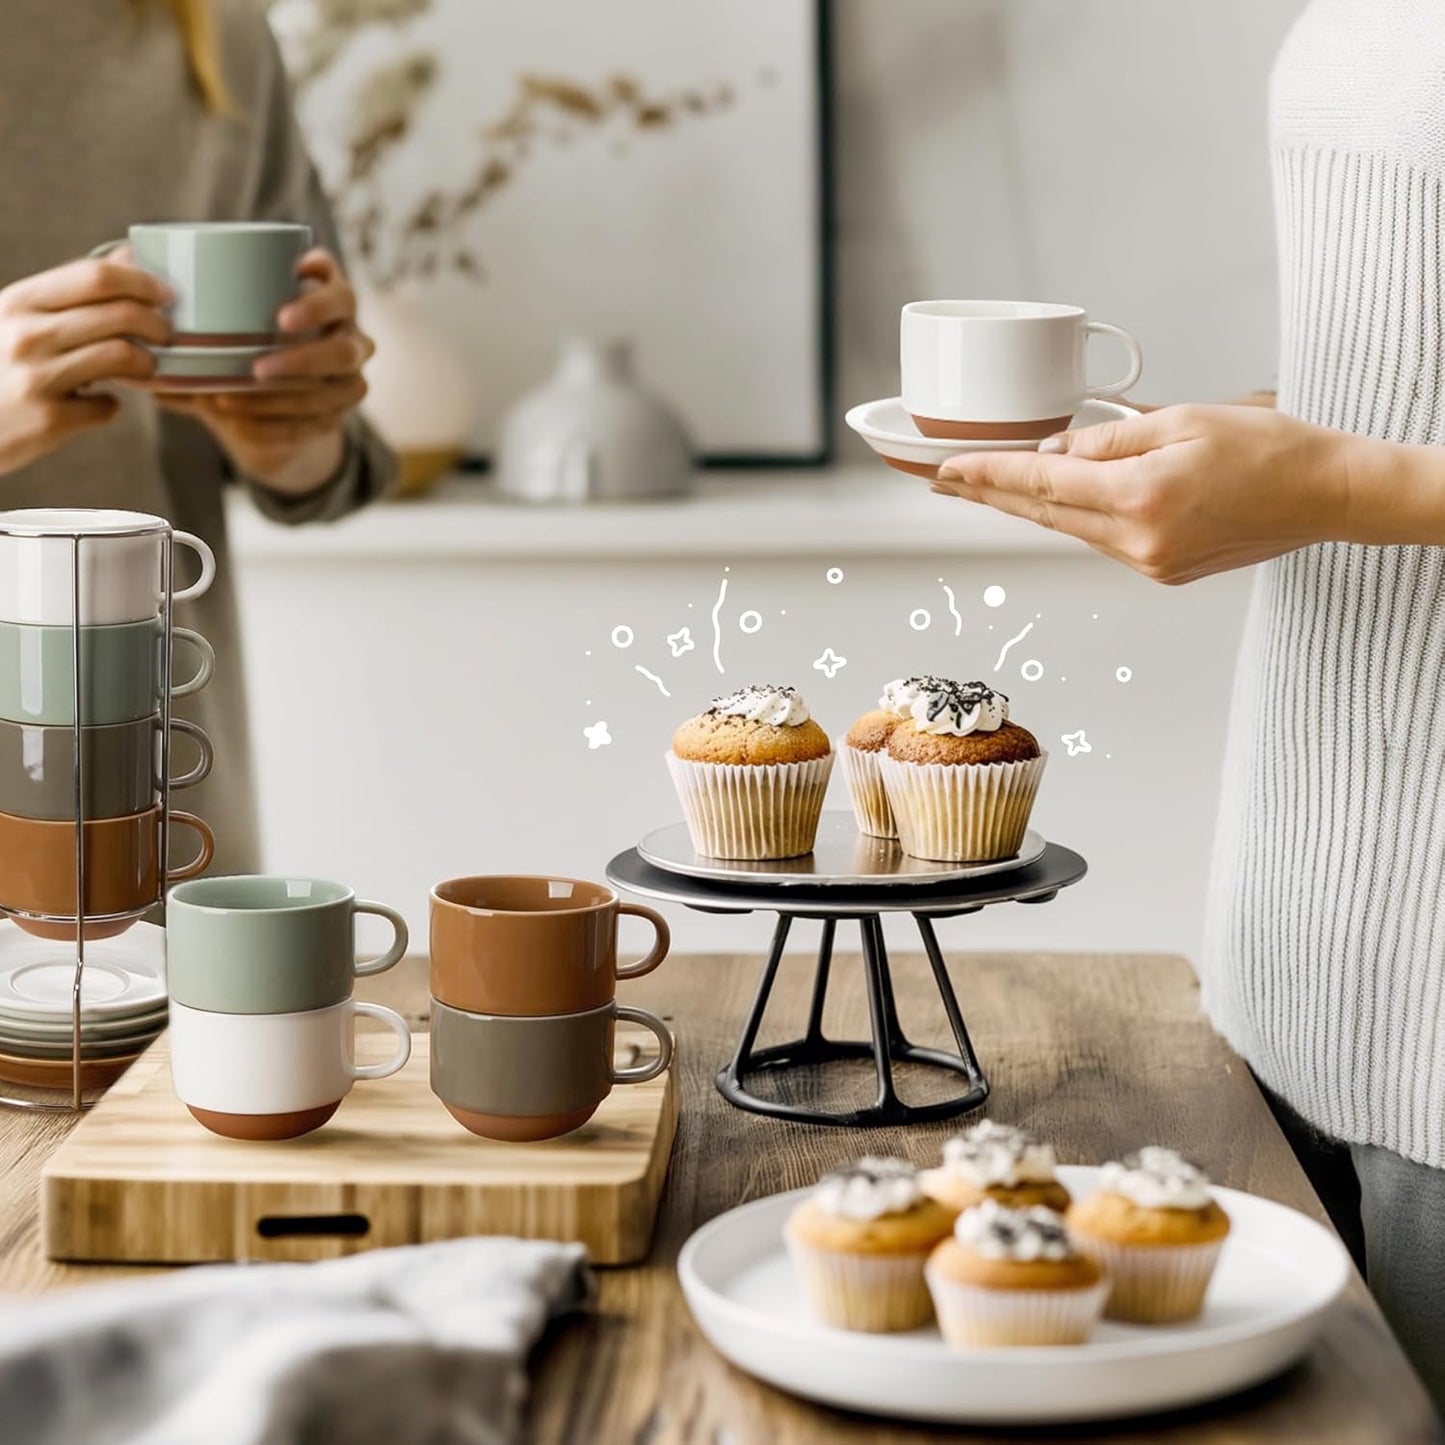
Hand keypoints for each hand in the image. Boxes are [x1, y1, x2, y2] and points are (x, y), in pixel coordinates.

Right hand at [0, 257, 169, 473]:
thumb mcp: (20, 316)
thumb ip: (73, 290)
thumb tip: (128, 255)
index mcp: (19, 301)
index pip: (95, 276)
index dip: (142, 282)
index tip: (166, 294)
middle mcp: (26, 335)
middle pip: (119, 315)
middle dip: (157, 324)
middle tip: (167, 335)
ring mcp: (37, 377)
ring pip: (121, 356)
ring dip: (146, 363)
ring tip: (144, 367)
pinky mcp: (49, 419)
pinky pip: (106, 406)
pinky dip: (110, 405)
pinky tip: (100, 402)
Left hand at [158, 249, 371, 495]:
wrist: (261, 412)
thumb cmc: (236, 348)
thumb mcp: (218, 325)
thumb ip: (185, 306)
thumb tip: (126, 282)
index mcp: (325, 302)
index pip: (338, 290)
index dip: (319, 295)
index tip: (283, 307)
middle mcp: (347, 337)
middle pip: (349, 345)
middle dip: (306, 356)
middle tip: (258, 366)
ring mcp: (349, 378)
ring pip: (339, 388)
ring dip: (287, 395)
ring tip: (235, 397)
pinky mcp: (339, 415)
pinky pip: (320, 422)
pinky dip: (279, 423)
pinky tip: (242, 422)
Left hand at [931, 404, 1349, 584]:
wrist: (1326, 495)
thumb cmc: (1270, 449)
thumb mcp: (1183, 420)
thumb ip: (1111, 440)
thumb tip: (1056, 452)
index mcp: (1140, 499)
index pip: (1041, 485)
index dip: (987, 475)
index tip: (947, 467)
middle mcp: (1138, 542)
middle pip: (1044, 514)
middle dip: (990, 495)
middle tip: (943, 480)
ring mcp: (1150, 564)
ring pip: (1072, 528)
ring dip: (1031, 505)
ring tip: (987, 484)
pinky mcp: (1163, 571)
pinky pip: (1104, 539)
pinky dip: (1077, 516)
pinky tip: (1060, 498)